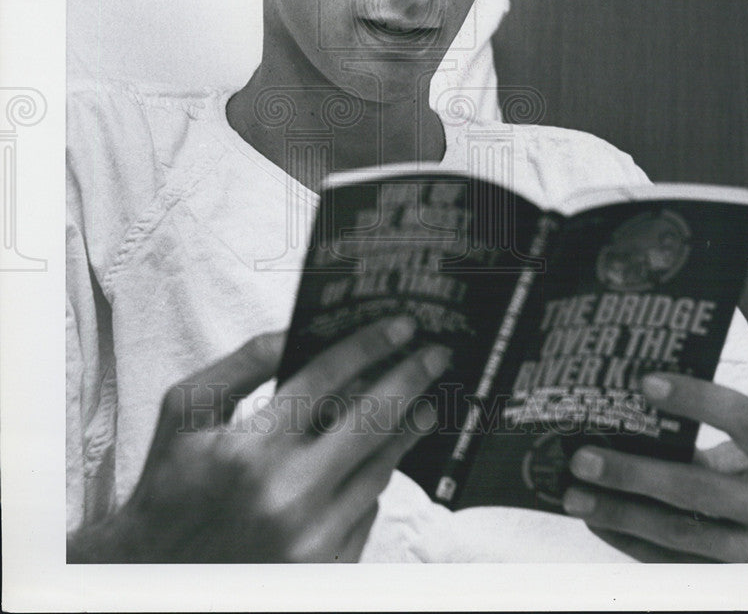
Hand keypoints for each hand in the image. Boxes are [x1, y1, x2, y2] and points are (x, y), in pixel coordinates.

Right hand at [67, 316, 446, 562]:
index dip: (369, 345)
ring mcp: (310, 540)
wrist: (157, 575)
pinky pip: (368, 509)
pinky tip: (381, 454)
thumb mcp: (185, 410)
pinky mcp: (325, 569)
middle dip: (411, 377)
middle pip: (371, 421)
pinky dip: (377, 475)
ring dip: (407, 427)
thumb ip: (242, 364)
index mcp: (249, 450)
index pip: (326, 379)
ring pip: (380, 467)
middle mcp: (286, 496)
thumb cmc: (170, 483)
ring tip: (425, 400)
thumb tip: (298, 332)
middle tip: (438, 354)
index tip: (402, 325)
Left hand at [563, 373, 747, 561]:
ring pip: (680, 534)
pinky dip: (632, 543)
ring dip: (619, 515)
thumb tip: (627, 415)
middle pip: (695, 488)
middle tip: (583, 460)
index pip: (742, 419)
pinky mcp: (736, 579)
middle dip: (631, 474)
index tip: (646, 383)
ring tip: (575, 497)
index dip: (696, 399)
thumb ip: (710, 437)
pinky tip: (598, 523)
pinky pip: (677, 565)